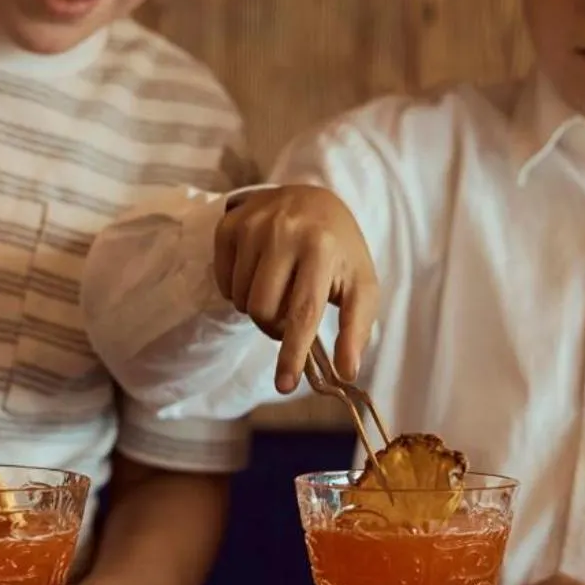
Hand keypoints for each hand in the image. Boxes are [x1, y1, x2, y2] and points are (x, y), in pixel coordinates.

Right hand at [213, 185, 379, 392]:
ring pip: (241, 299)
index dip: (293, 353)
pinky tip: (260, 272)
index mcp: (321, 247)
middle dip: (276, 326)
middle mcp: (284, 232)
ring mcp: (252, 225)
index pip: (303, 311)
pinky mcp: (229, 225)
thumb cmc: (340, 251)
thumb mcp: (361, 285)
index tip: (285, 385)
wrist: (314, 199)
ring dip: (259, 307)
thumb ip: (357, 329)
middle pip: (264, 310)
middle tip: (291, 315)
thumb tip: (346, 372)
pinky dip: (239, 289)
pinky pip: (224, 282)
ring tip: (279, 288)